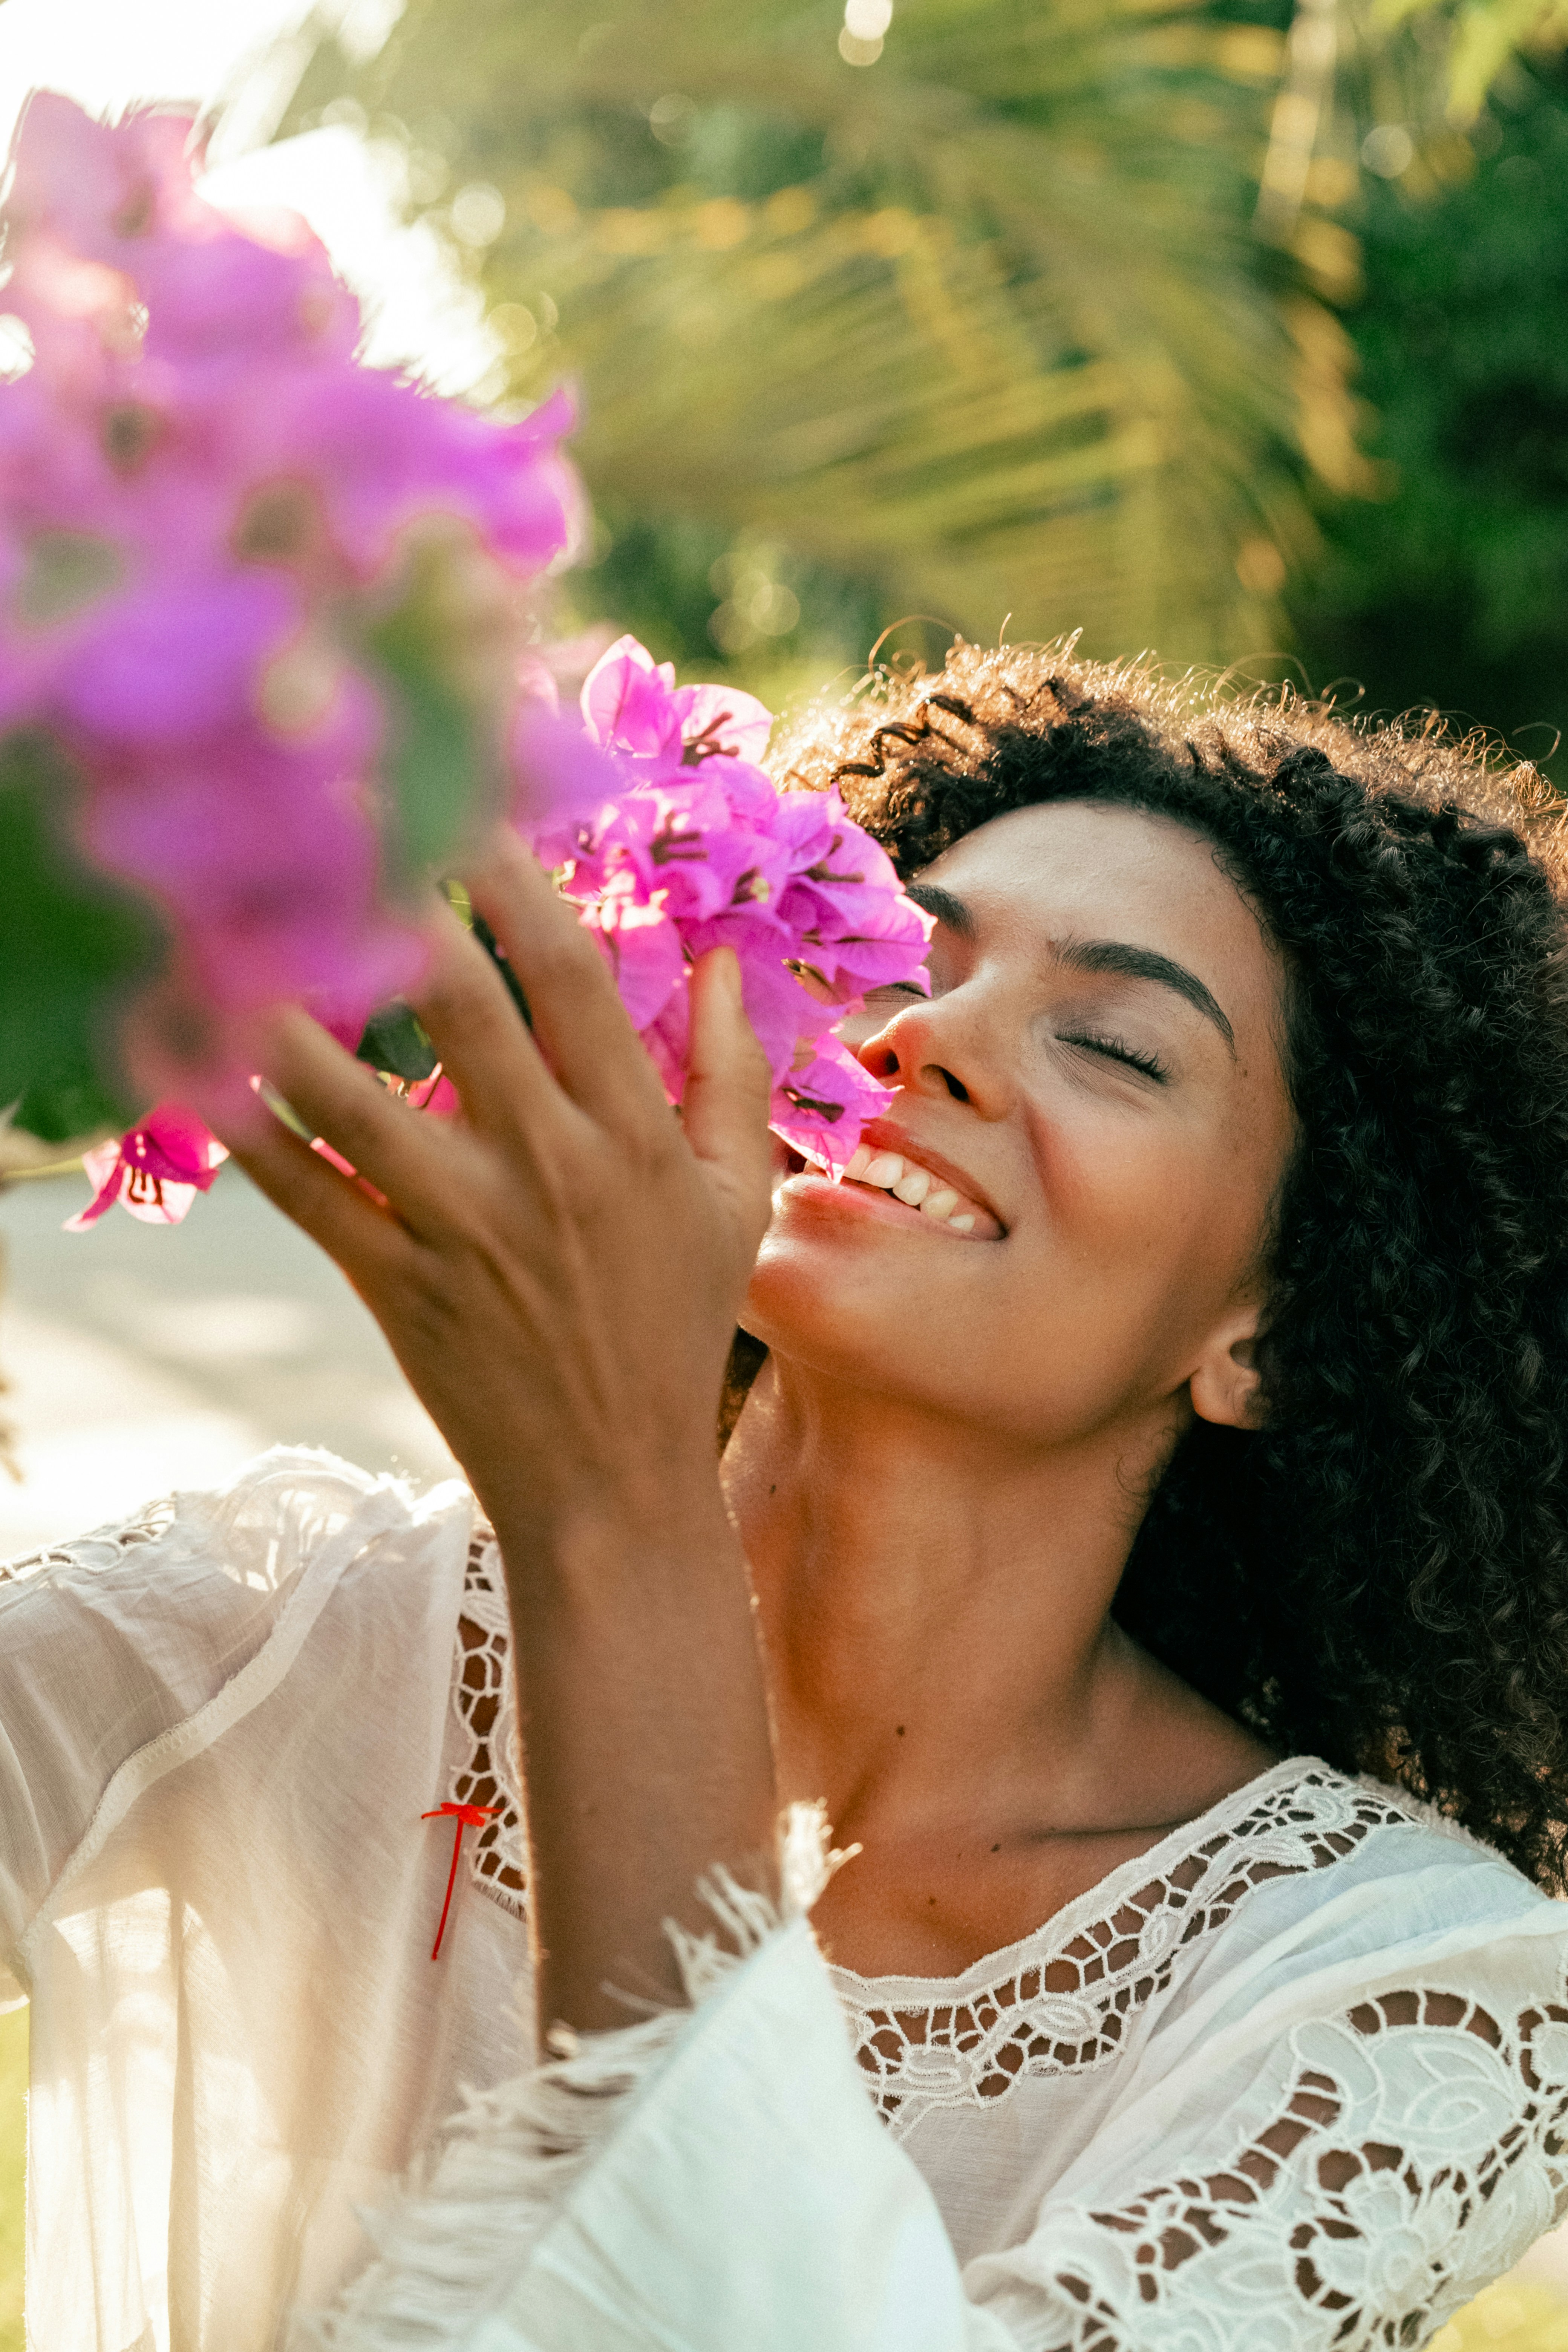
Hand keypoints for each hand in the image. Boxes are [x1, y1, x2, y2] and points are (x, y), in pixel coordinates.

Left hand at [216, 829, 774, 1549]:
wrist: (612, 1486)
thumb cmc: (677, 1330)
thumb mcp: (736, 1203)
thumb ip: (732, 1078)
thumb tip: (724, 963)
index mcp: (630, 1139)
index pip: (571, 977)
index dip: (517, 878)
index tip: (472, 799)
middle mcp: (544, 1169)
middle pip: (457, 1007)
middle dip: (396, 899)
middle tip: (339, 818)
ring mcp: (462, 1229)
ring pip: (355, 1098)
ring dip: (285, 1007)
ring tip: (234, 921)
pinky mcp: (397, 1284)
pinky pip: (309, 1192)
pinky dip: (250, 1127)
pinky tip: (195, 1058)